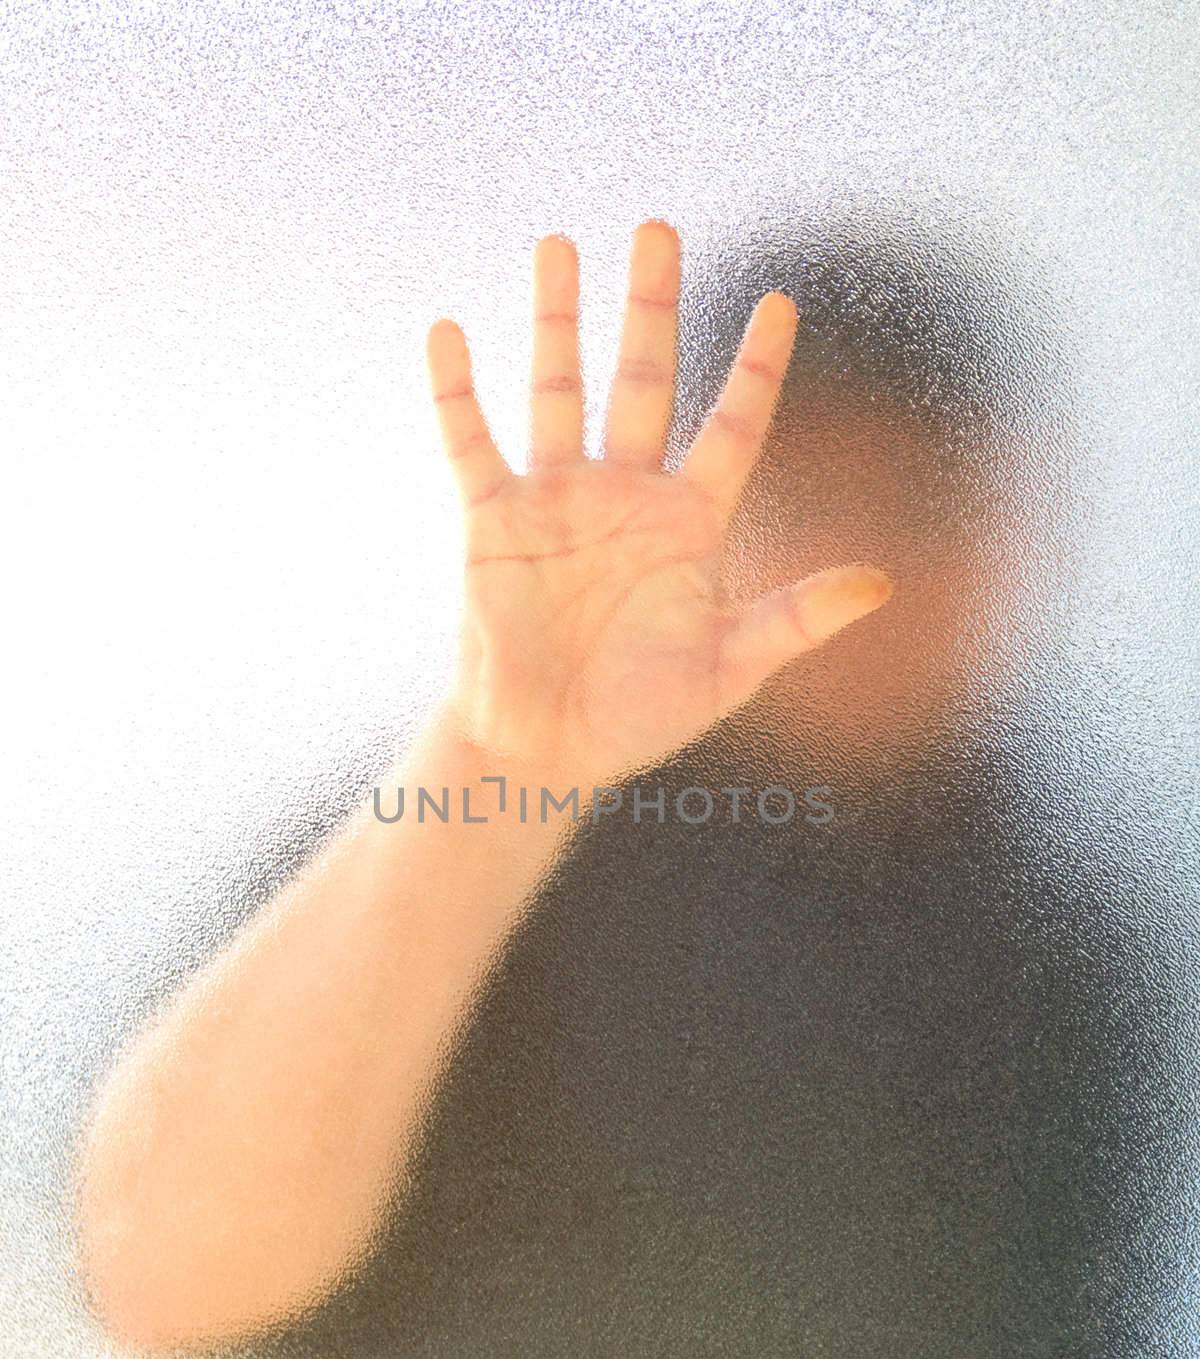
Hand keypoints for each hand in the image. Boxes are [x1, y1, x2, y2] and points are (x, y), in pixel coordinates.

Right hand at [426, 220, 892, 791]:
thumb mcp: (729, 669)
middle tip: (659, 229)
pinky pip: (472, 443)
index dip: (755, 368)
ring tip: (561, 244)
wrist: (546, 750)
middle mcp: (625, 496)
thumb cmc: (640, 714)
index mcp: (688, 524)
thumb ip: (795, 620)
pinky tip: (449, 330)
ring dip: (558, 320)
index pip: (732, 427)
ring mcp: (557, 502)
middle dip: (652, 307)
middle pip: (644, 380)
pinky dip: (457, 392)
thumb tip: (882, 582)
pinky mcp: (494, 522)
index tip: (779, 303)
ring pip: (559, 390)